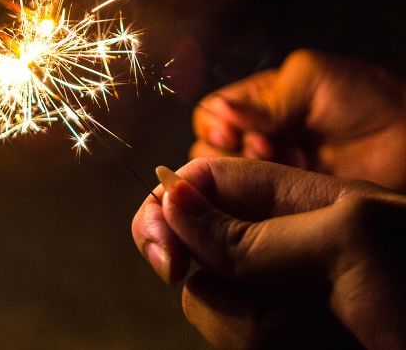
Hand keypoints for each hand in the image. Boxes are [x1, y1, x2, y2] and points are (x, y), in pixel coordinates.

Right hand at [133, 157, 405, 347]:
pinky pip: (239, 343)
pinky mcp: (280, 339)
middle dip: (229, 286)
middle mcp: (276, 244)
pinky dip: (276, 345)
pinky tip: (324, 344)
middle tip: (294, 301)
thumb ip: (254, 226)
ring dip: (264, 329)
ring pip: (212, 309)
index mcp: (291, 194)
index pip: (196, 182)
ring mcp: (278, 297)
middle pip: (193, 254)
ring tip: (332, 329)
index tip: (170, 256)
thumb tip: (171, 198)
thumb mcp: (348, 239)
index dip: (168, 212)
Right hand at [192, 49, 405, 191]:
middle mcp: (257, 140)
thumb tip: (221, 113)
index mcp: (256, 104)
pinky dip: (264, 200)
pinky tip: (299, 181)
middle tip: (270, 148)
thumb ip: (263, 96)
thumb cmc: (369, 98)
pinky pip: (254, 211)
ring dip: (248, 175)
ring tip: (292, 161)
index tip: (233, 132)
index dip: (215, 125)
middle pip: (208, 152)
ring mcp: (272, 175)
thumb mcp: (310, 78)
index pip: (210, 115)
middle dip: (232, 152)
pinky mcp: (289, 206)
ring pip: (226, 184)